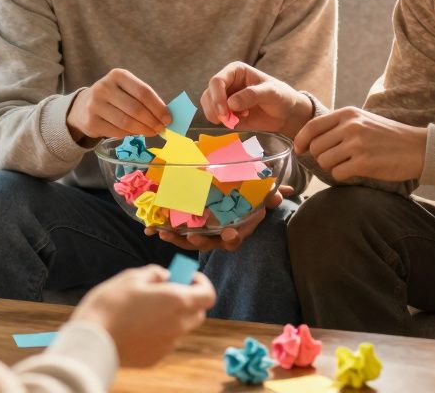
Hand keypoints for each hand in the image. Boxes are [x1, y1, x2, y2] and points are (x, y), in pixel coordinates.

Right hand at [66, 69, 170, 140]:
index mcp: (118, 75)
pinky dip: (130, 134)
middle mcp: (104, 88)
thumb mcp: (126, 89)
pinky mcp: (91, 122)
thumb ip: (143, 99)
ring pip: (126, 122)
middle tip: (161, 128)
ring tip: (151, 132)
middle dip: (152, 121)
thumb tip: (165, 117)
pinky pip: (117, 132)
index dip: (158, 107)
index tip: (168, 119)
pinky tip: (136, 133)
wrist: (82, 106)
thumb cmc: (113, 97)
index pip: (143, 92)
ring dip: (143, 130)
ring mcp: (95, 105)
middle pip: (136, 108)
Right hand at [69, 264, 215, 366]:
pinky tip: (136, 327)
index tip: (186, 277)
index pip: (208, 294)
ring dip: (172, 316)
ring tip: (145, 309)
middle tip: (167, 291)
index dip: (201, 283)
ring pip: (180, 327)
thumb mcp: (131, 277)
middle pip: (197, 312)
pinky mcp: (155, 357)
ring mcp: (168, 344)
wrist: (92, 341)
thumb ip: (155, 273)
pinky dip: (158, 332)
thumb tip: (165, 276)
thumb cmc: (111, 305)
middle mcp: (178, 325)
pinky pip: (165, 341)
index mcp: (177, 301)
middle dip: (188, 300)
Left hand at [148, 185, 293, 251]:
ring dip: (176, 237)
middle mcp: (217, 236)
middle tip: (191, 235)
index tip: (230, 234)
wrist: (233, 197)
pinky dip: (164, 230)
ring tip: (163, 232)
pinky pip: (175, 232)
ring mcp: (201, 233)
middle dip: (198, 240)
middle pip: (208, 242)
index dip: (232, 239)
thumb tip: (282, 192)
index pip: (234, 240)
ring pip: (188, 240)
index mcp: (235, 230)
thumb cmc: (246, 199)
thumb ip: (270, 195)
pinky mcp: (186, 227)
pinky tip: (151, 228)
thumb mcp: (260, 196)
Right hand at [199, 62, 311, 139]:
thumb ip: (252, 95)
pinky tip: (238, 122)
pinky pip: (216, 117)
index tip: (224, 111)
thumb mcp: (271, 93)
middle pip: (209, 94)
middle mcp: (228, 83)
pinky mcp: (228, 112)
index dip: (217, 96)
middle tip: (226, 120)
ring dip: (217, 116)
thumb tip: (231, 103)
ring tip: (235, 120)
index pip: (217, 81)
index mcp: (236, 71)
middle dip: (214, 108)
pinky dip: (222, 122)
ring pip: (209, 106)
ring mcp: (226, 98)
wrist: (287, 114)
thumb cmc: (281, 96)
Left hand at [294, 107, 426, 182]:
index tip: (299, 149)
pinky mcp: (364, 162)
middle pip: (316, 147)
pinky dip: (343, 176)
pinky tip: (356, 171)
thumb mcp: (363, 120)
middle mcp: (351, 126)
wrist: (418, 148)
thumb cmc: (389, 136)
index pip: (312, 126)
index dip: (301, 140)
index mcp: (348, 114)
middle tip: (334, 160)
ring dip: (332, 167)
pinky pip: (338, 173)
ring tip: (348, 164)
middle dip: (320, 157)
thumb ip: (340, 126)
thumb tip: (311, 140)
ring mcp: (357, 144)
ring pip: (324, 161)